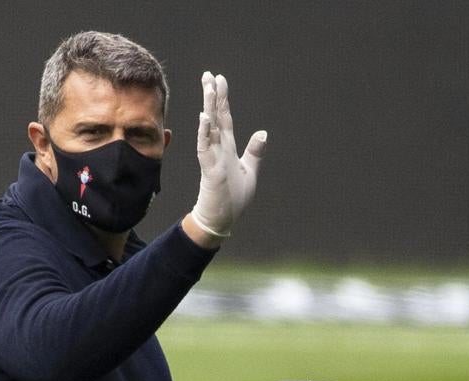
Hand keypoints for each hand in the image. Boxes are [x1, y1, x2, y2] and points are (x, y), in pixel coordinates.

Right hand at [187, 71, 266, 241]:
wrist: (222, 218)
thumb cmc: (234, 197)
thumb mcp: (250, 171)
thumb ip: (255, 152)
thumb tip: (263, 133)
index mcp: (228, 147)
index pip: (224, 118)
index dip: (223, 99)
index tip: (219, 80)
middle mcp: (218, 148)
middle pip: (215, 116)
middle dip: (212, 95)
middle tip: (208, 74)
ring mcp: (213, 157)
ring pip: (210, 127)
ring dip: (209, 107)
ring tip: (209, 88)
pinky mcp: (210, 169)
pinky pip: (205, 147)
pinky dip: (205, 132)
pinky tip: (205, 117)